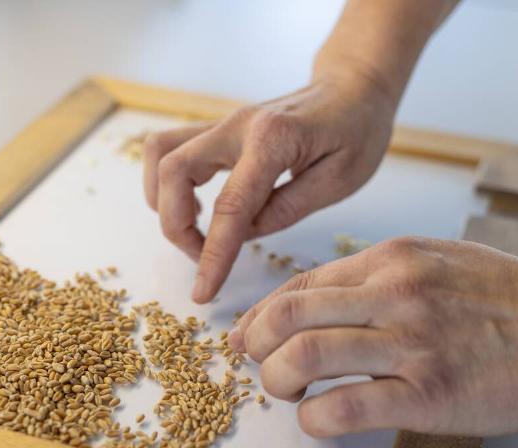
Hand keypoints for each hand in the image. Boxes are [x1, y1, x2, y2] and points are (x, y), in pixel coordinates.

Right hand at [143, 68, 395, 302]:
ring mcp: (223, 123)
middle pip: (173, 172)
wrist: (353, 84)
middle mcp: (237, 126)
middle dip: (176, 226)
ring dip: (162, 199)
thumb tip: (243, 234)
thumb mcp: (341, 178)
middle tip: (202, 257)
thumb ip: (288, 207)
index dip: (212, 255)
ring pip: (160, 153)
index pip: (230, 207)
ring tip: (193, 229)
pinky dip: (168, 182)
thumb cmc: (358, 130)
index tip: (203, 292)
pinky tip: (195, 205)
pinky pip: (170, 148)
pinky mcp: (218, 128)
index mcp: (274, 140)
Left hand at [228, 236, 517, 437]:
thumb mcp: (434, 260)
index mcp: (389, 260)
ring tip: (287, 392)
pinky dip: (313, 419)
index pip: (299, 284)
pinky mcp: (427, 395)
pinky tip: (318, 419)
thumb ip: (374, 275)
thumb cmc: (504, 298)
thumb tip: (317, 301)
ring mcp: (409, 344)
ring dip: (276, 382)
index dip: (262, 313)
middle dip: (256, 345)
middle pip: (287, 316)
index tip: (250, 334)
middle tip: (260, 364)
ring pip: (302, 358)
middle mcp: (392, 294)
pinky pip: (342, 409)